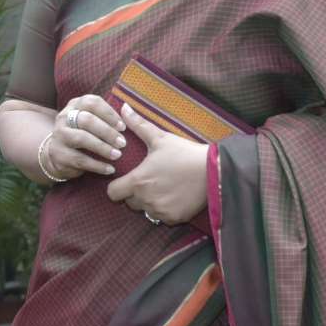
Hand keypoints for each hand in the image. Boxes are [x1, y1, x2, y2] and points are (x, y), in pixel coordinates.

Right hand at [33, 93, 126, 181]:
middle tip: (123, 143)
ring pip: (82, 138)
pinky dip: (97, 165)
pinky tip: (110, 169)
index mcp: (75, 105)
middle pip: (87, 120)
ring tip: (117, 155)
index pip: (92, 102)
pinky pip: (80, 159)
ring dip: (103, 147)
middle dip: (107, 132)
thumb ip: (106, 116)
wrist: (58, 155)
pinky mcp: (59, 154)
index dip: (109, 113)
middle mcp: (64, 117)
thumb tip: (129, 111)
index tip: (123, 126)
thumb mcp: (91, 121)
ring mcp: (59, 135)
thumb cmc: (83, 134)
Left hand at [101, 106, 211, 226]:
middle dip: (135, 193)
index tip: (126, 180)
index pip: (112, 193)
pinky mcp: (174, 218)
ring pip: (146, 210)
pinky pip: (161, 217)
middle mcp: (145, 199)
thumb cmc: (184, 153)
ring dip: (150, 202)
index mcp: (138, 181)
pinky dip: (165, 209)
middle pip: (129, 202)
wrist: (213, 171)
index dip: (117, 186)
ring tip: (164, 187)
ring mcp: (160, 211)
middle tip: (150, 180)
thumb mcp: (160, 138)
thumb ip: (138, 125)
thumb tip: (123, 107)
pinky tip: (175, 196)